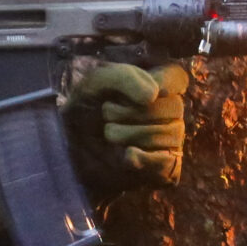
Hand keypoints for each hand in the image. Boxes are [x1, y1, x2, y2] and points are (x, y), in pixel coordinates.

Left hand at [68, 62, 190, 194]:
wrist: (69, 149)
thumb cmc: (84, 111)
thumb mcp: (96, 84)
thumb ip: (124, 77)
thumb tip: (153, 95)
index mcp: (156, 85)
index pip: (177, 78)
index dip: (164, 83)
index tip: (143, 93)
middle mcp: (169, 112)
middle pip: (174, 107)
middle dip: (132, 112)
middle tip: (106, 115)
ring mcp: (170, 140)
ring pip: (169, 134)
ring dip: (128, 134)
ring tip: (109, 135)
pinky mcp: (164, 168)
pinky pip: (166, 162)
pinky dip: (143, 159)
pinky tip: (125, 155)